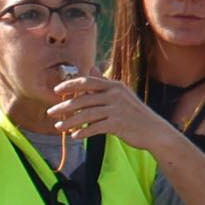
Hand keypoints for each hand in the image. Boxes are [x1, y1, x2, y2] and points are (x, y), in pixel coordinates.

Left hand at [48, 71, 174, 153]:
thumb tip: (90, 68)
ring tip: (59, 127)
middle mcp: (115, 95)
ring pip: (86, 115)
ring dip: (70, 122)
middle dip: (64, 107)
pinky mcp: (118, 124)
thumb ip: (104, 82)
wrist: (154, 131)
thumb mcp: (121, 94)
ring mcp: (117, 109)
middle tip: (50, 113)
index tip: (56, 90)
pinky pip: (95, 128)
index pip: (87, 81)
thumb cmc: (135, 114)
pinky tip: (75, 136)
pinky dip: (84, 132)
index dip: (70, 85)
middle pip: (83, 99)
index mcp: (114, 86)